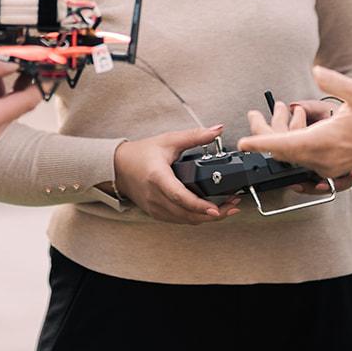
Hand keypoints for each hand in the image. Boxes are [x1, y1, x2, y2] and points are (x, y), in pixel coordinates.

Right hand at [112, 124, 241, 224]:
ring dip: (206, 217)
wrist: (119, 167)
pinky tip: (208, 211)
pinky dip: (195, 217)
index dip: (199, 205)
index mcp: (158, 177)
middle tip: (233, 206)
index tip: (217, 208)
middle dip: (213, 214)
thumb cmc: (141, 154)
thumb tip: (217, 130)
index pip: (180, 196)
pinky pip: (179, 220)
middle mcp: (156, 196)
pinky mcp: (156, 213)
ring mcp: (155, 208)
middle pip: (187, 213)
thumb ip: (194, 136)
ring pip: (185, 220)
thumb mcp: (169, 141)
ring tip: (226, 208)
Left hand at [236, 67, 351, 178]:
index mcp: (326, 142)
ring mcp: (328, 167)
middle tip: (253, 116)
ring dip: (280, 139)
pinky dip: (294, 144)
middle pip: (283, 153)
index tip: (242, 143)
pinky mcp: (332, 168)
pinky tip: (298, 125)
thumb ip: (335, 81)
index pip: (285, 146)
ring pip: (293, 157)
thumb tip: (316, 70)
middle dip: (264, 136)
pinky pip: (304, 159)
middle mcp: (324, 159)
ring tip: (277, 112)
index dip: (261, 144)